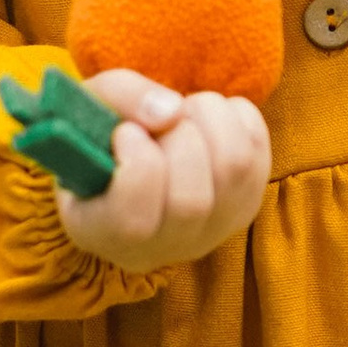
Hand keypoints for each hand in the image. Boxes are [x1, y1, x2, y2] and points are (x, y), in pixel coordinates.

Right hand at [52, 67, 270, 271]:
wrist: (132, 157)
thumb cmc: (101, 135)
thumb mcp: (89, 106)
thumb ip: (120, 98)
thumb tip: (172, 110)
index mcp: (101, 233)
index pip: (133, 222)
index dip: (138, 163)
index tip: (127, 132)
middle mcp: (159, 248)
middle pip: (192, 201)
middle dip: (179, 135)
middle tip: (161, 117)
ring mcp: (209, 233)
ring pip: (234, 169)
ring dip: (210, 118)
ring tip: (184, 111)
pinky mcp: (244, 208)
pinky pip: (258, 154)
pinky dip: (237, 118)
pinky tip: (207, 118)